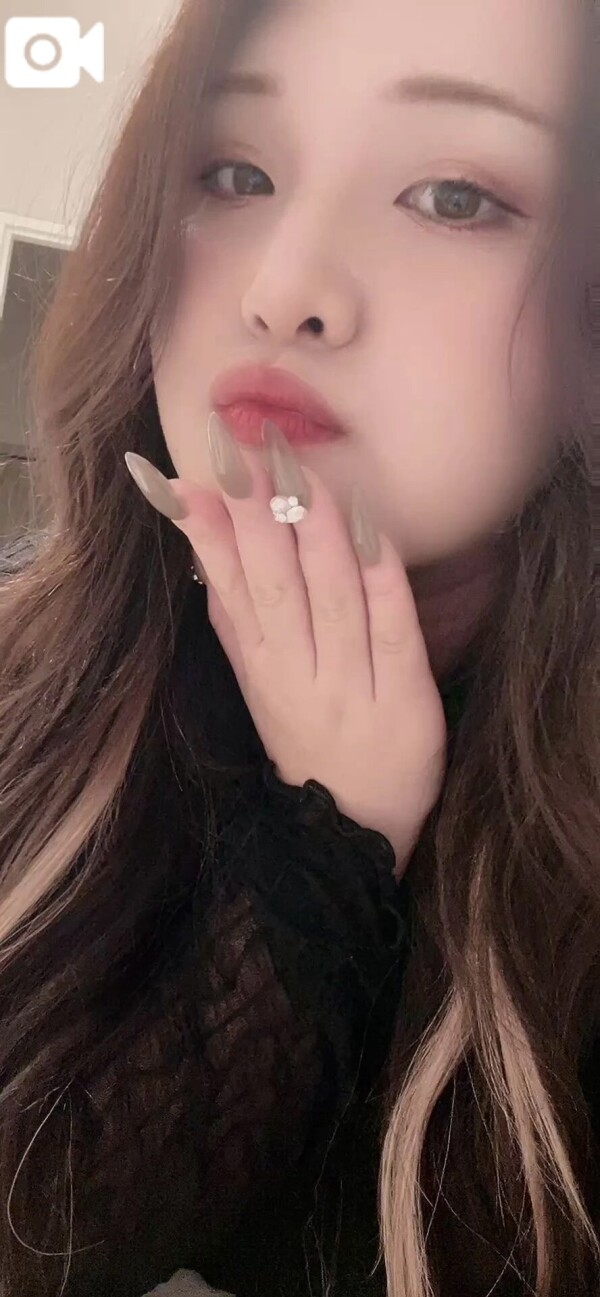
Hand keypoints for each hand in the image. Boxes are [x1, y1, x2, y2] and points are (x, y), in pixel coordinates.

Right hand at [168, 438, 447, 878]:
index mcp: (261, 667)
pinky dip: (384, 584)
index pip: (229, 589)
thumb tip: (204, 552)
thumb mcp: (259, 687)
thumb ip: (234, 624)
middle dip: (258, 517)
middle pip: (274, 586)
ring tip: (302, 477)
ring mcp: (352, 689)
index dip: (211, 532)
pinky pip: (394, 634)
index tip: (197, 476)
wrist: (355, 832)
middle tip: (246, 451)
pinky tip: (375, 534)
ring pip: (331, 602)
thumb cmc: (308, 745)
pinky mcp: (406, 700)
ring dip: (316, 536)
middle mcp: (299, 675)